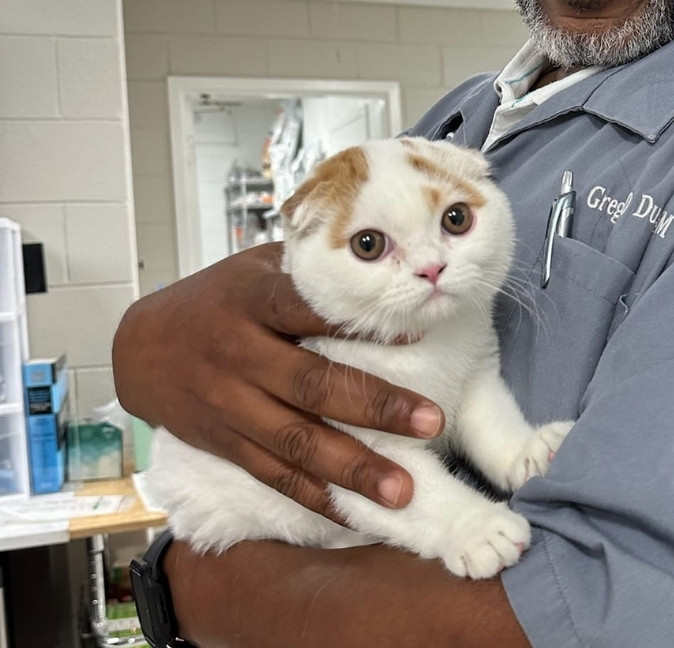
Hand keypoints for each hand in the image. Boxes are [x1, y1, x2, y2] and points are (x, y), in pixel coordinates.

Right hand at [112, 243, 443, 517]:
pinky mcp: (225, 442)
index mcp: (253, 302)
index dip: (359, 323)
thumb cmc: (215, 297)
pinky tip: (354, 515)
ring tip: (402, 489)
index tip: (413, 334)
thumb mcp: (255, 266)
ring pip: (294, 442)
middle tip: (430, 422)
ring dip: (353, 468)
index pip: (311, 310)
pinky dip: (314, 498)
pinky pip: (272, 475)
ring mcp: (230, 405)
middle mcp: (240, 355)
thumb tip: (379, 261)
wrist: (140, 346)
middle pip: (312, 384)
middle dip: (375, 406)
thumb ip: (307, 270)